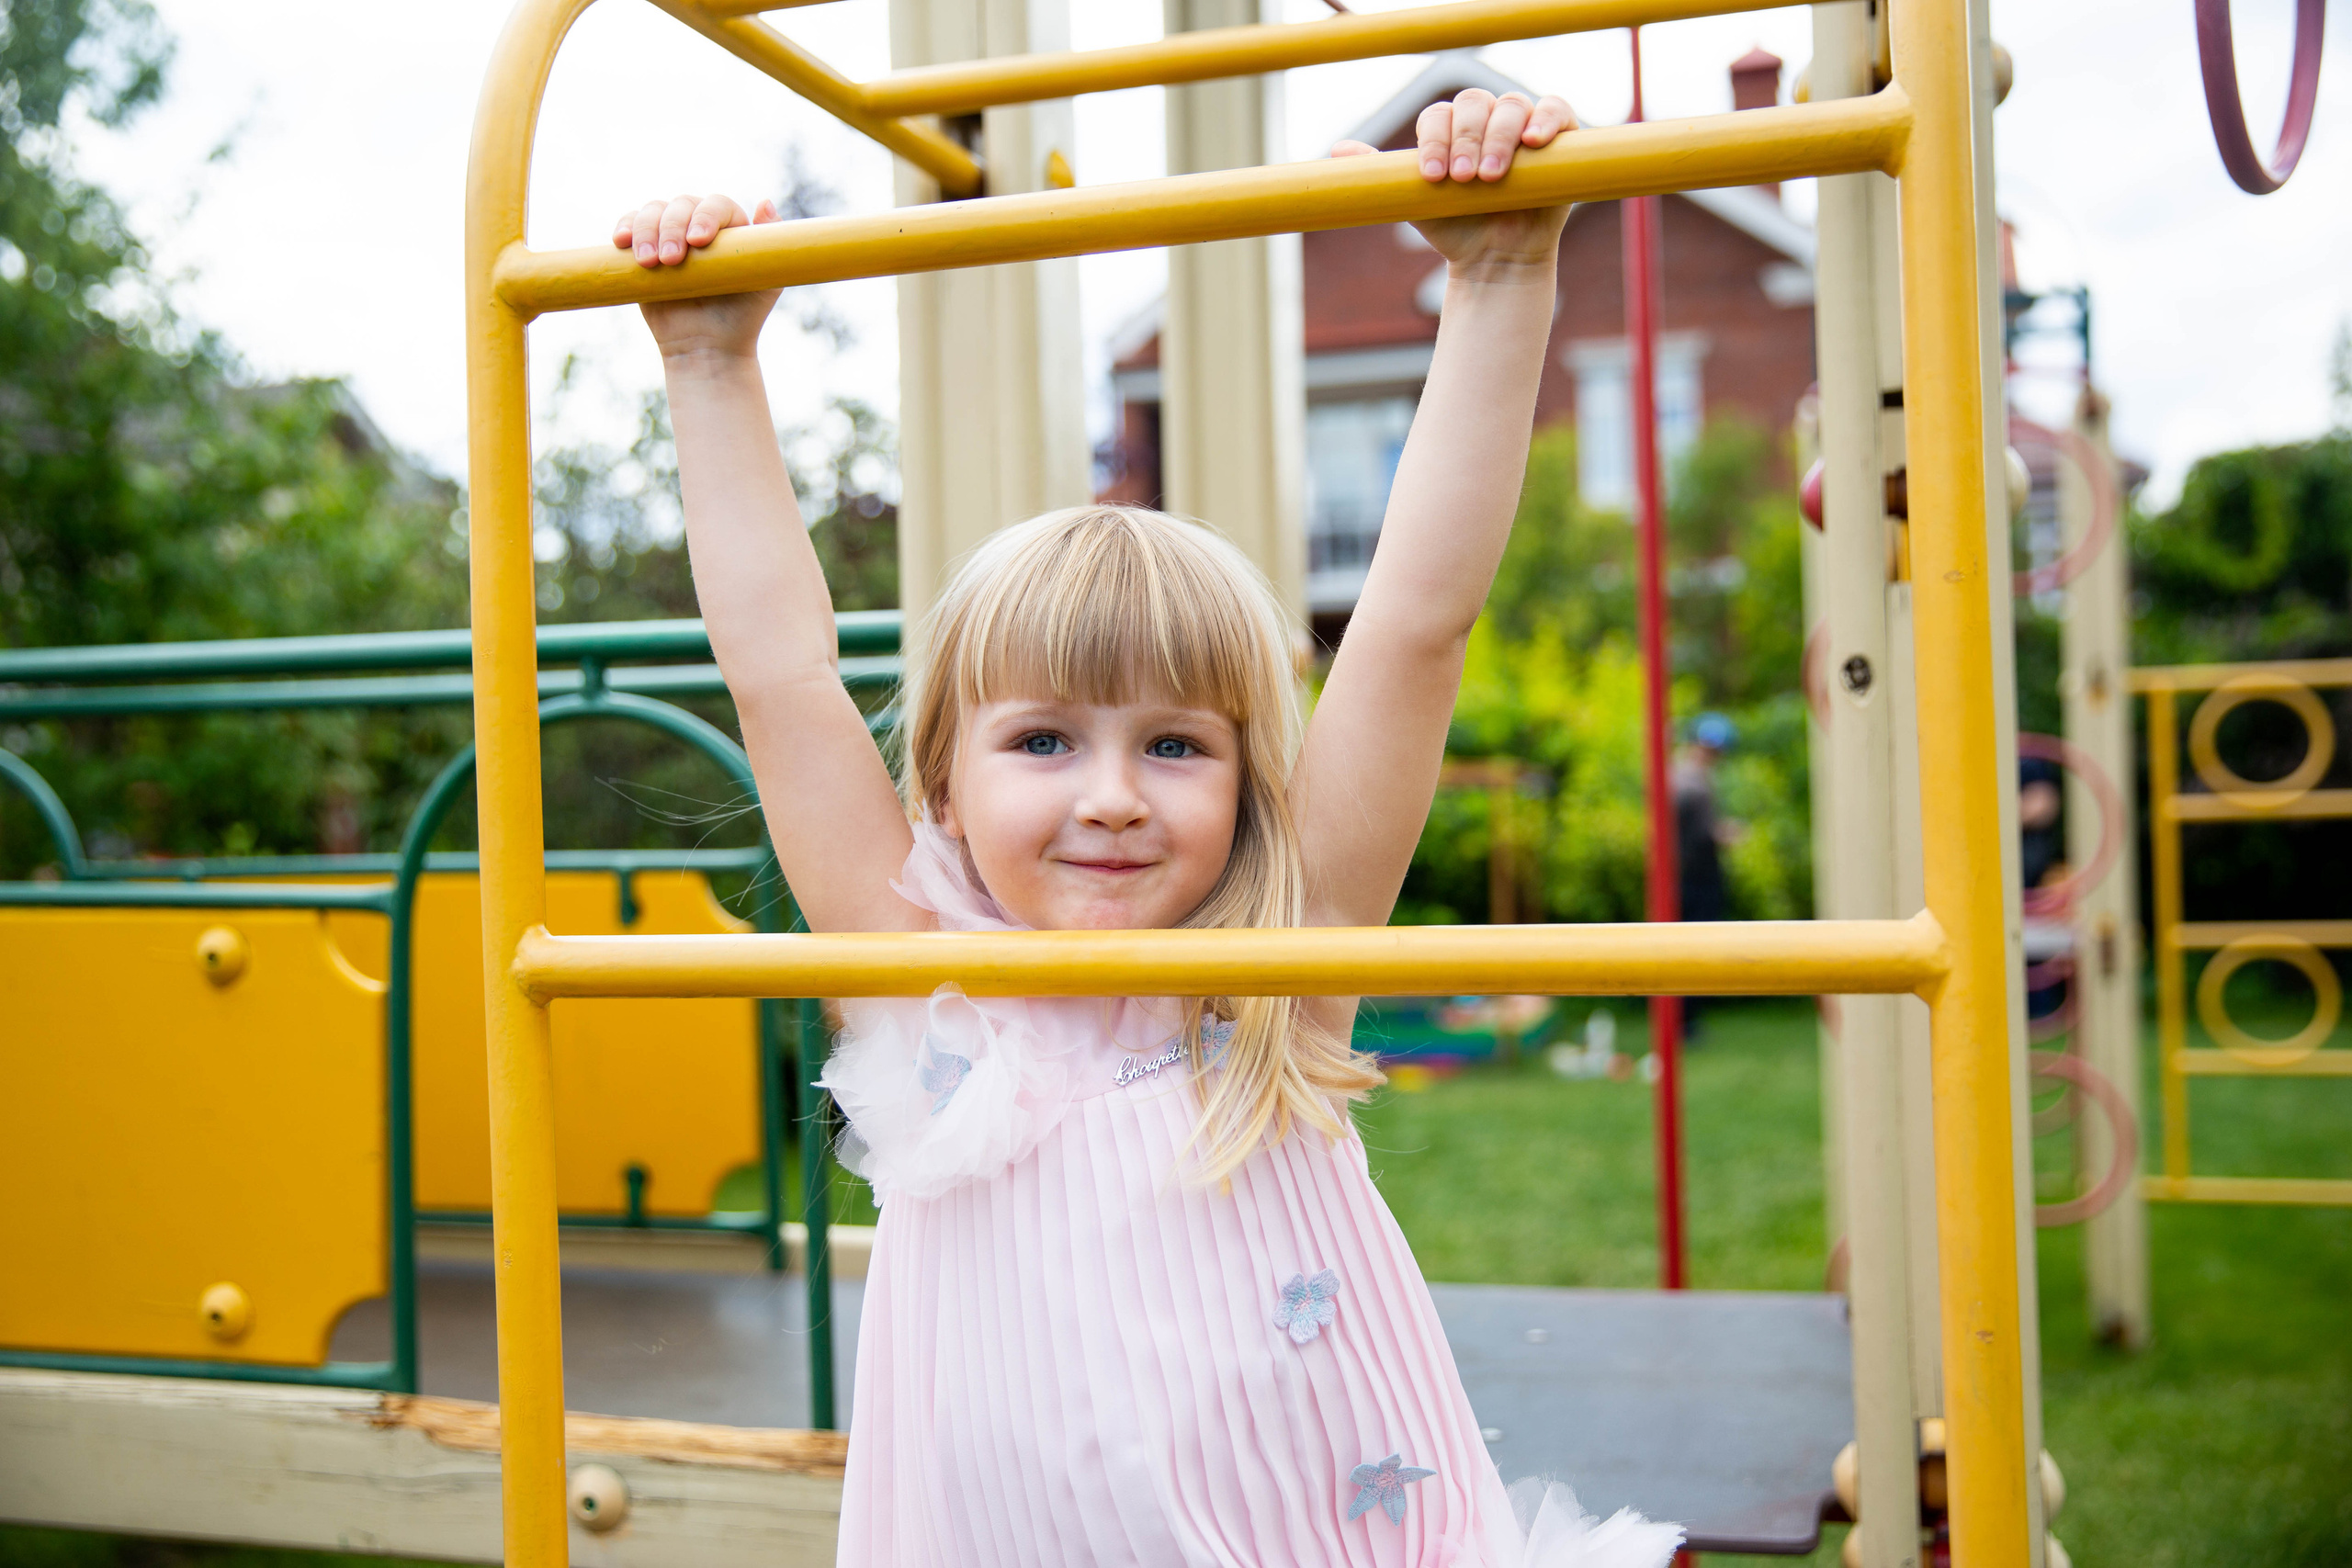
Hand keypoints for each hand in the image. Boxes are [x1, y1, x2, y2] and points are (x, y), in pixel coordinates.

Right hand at [612, 193, 781, 362]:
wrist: (707, 348)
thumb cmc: (742, 318)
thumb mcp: (766, 284)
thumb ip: (771, 244)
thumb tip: (765, 202)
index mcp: (731, 227)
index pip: (717, 206)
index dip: (706, 217)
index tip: (698, 242)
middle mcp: (700, 225)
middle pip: (682, 205)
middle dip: (672, 229)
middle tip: (671, 261)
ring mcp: (670, 234)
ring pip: (654, 211)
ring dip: (646, 230)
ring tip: (648, 262)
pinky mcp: (644, 248)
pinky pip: (630, 225)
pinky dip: (625, 227)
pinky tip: (622, 241)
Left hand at [1331, 89, 1575, 276]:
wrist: (1494, 260)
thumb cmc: (1453, 228)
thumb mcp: (1411, 201)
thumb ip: (1379, 173)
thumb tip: (1337, 149)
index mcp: (1449, 128)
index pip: (1438, 115)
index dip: (1434, 141)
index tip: (1433, 178)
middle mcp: (1485, 120)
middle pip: (1474, 104)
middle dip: (1465, 140)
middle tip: (1463, 179)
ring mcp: (1522, 127)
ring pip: (1511, 106)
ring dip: (1499, 137)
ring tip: (1491, 176)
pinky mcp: (1559, 138)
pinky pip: (1556, 110)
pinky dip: (1546, 118)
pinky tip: (1534, 141)